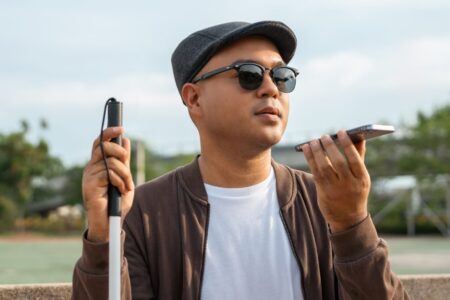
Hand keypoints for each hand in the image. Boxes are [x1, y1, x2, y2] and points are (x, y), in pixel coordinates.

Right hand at [82, 127, 134, 242]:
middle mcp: (91, 167)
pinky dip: (120, 181)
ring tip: (125, 186)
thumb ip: (124, 161)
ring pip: (111, 161)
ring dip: (124, 174)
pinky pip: (109, 173)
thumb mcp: (124, 177)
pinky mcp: (90, 185)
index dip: (109, 132)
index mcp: (98, 164)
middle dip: (120, 152)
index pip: (100, 142)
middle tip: (126, 165)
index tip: (121, 128)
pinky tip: (120, 190)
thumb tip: (125, 139)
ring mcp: (89, 176)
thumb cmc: (116, 202)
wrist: (109, 222)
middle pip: (104, 146)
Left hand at [302, 130, 369, 232]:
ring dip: (317, 152)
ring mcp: (335, 189)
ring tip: (314, 141)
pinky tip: (307, 148)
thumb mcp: (361, 177)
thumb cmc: (355, 191)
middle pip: (338, 162)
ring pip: (324, 167)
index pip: (355, 159)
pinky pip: (315, 172)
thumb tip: (358, 136)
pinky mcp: (323, 191)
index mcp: (362, 179)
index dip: (347, 145)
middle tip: (324, 136)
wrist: (348, 217)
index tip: (340, 132)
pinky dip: (310, 158)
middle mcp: (349, 184)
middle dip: (330, 147)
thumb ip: (359, 157)